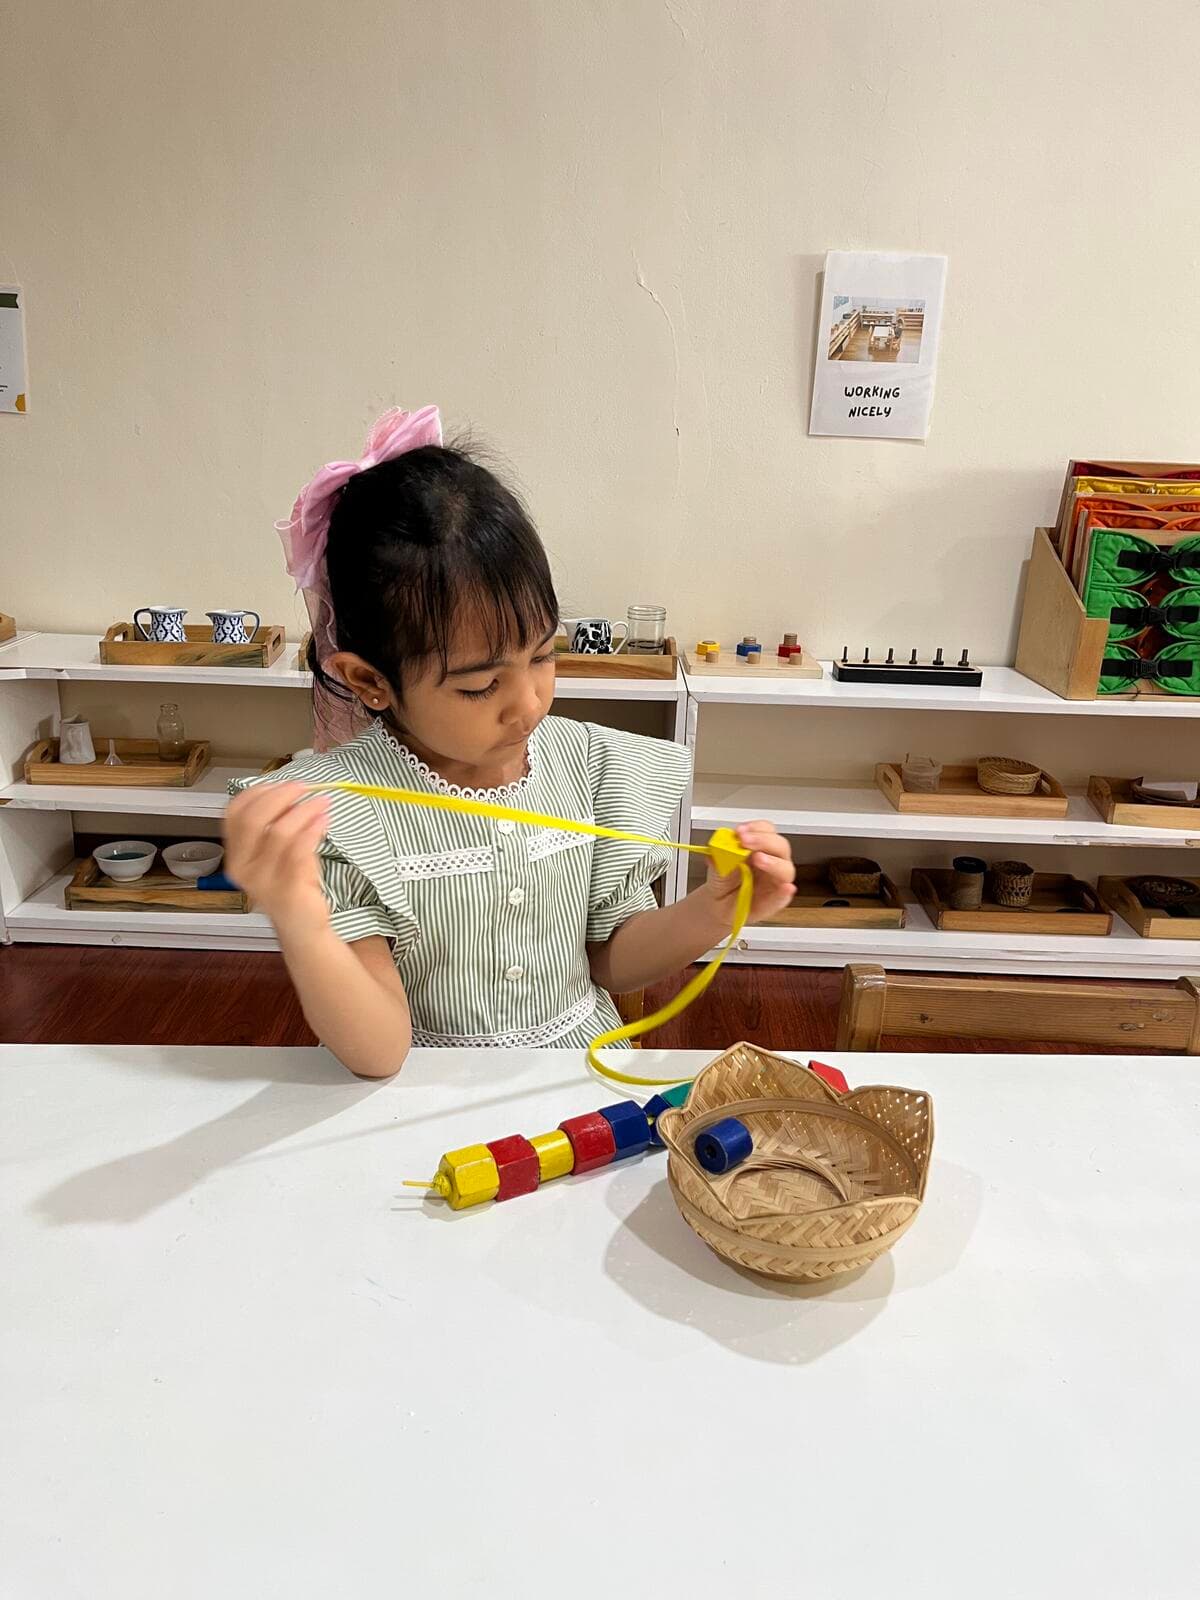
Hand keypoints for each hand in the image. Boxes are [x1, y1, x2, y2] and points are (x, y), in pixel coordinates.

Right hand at [223, 782, 331, 926]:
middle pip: (253, 819)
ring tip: (321, 803)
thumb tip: (295, 794)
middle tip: (303, 788)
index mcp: (236, 856)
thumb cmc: (293, 887)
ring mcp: (263, 880)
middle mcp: (243, 868)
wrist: (303, 927)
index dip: (257, 793)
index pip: (234, 813)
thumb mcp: (280, 853)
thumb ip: (280, 825)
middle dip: (280, 796)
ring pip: (279, 831)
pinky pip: (298, 850)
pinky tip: (324, 820)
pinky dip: (313, 829)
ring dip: (304, 810)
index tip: (280, 783)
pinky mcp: (287, 889)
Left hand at [705, 820, 795, 924]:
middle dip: (763, 840)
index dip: (756, 828)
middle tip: (745, 842)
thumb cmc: (724, 883)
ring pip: (786, 869)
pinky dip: (784, 892)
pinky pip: (783, 897)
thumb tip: (718, 848)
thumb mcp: (716, 869)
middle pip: (779, 845)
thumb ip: (719, 859)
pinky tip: (785, 888)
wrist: (720, 905)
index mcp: (758, 848)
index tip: (740, 831)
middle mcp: (772, 861)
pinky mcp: (776, 901)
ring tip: (759, 859)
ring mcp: (775, 881)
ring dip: (773, 862)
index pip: (766, 831)